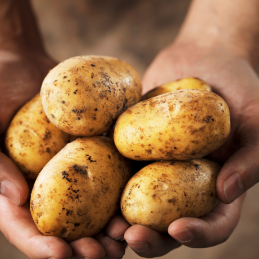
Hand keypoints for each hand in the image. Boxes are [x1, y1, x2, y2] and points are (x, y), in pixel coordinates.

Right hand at [0, 49, 127, 258]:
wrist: (27, 68)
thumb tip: (14, 200)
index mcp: (16, 187)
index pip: (25, 228)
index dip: (40, 246)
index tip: (61, 254)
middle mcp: (48, 185)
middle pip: (64, 228)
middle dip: (83, 248)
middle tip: (103, 254)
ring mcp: (72, 171)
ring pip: (91, 210)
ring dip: (109, 229)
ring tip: (125, 238)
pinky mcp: (93, 153)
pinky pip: (109, 176)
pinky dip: (122, 193)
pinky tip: (137, 201)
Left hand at [117, 41, 257, 255]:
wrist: (204, 59)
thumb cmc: (237, 88)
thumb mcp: (257, 120)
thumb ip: (252, 158)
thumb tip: (226, 193)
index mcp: (215, 183)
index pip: (212, 222)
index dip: (199, 234)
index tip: (179, 229)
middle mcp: (183, 180)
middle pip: (167, 222)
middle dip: (150, 237)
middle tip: (129, 237)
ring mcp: (155, 164)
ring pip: (137, 202)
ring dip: (121, 219)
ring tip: (106, 226)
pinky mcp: (134, 146)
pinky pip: (119, 165)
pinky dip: (105, 179)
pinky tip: (91, 182)